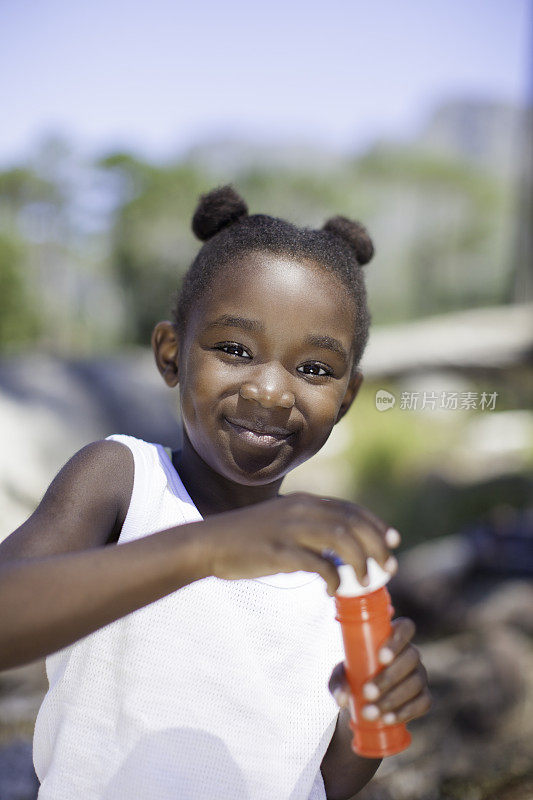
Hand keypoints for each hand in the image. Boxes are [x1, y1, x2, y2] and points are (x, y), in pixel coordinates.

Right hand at [200, 492, 399, 593]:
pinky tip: (332, 591)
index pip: (351, 509)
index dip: (376, 525)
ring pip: (342, 540)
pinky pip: (318, 565)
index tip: (392, 541)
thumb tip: (337, 548)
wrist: (210, 543)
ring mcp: (291, 529)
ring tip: (365, 582)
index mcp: (305, 502)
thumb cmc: (248, 537)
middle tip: (388, 568)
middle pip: (353, 524)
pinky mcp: (280, 551)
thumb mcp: (283, 521)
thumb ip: (309, 527)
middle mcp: (302, 510)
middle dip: (377, 546)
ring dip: (361, 563)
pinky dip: (333, 579)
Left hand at [328, 617, 430, 725]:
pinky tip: (388, 719)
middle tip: (367, 692)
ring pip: (415, 682)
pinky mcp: (424, 697)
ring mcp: (420, 675)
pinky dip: (405, 712)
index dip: (397, 640)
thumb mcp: (340, 675)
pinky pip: (423, 702)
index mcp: (392, 636)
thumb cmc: (352, 677)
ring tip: (370, 712)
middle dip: (389, 677)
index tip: (381, 657)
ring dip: (393, 699)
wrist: (362, 702)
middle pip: (411, 657)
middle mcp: (410, 653)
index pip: (405, 628)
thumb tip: (342, 698)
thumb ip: (338, 683)